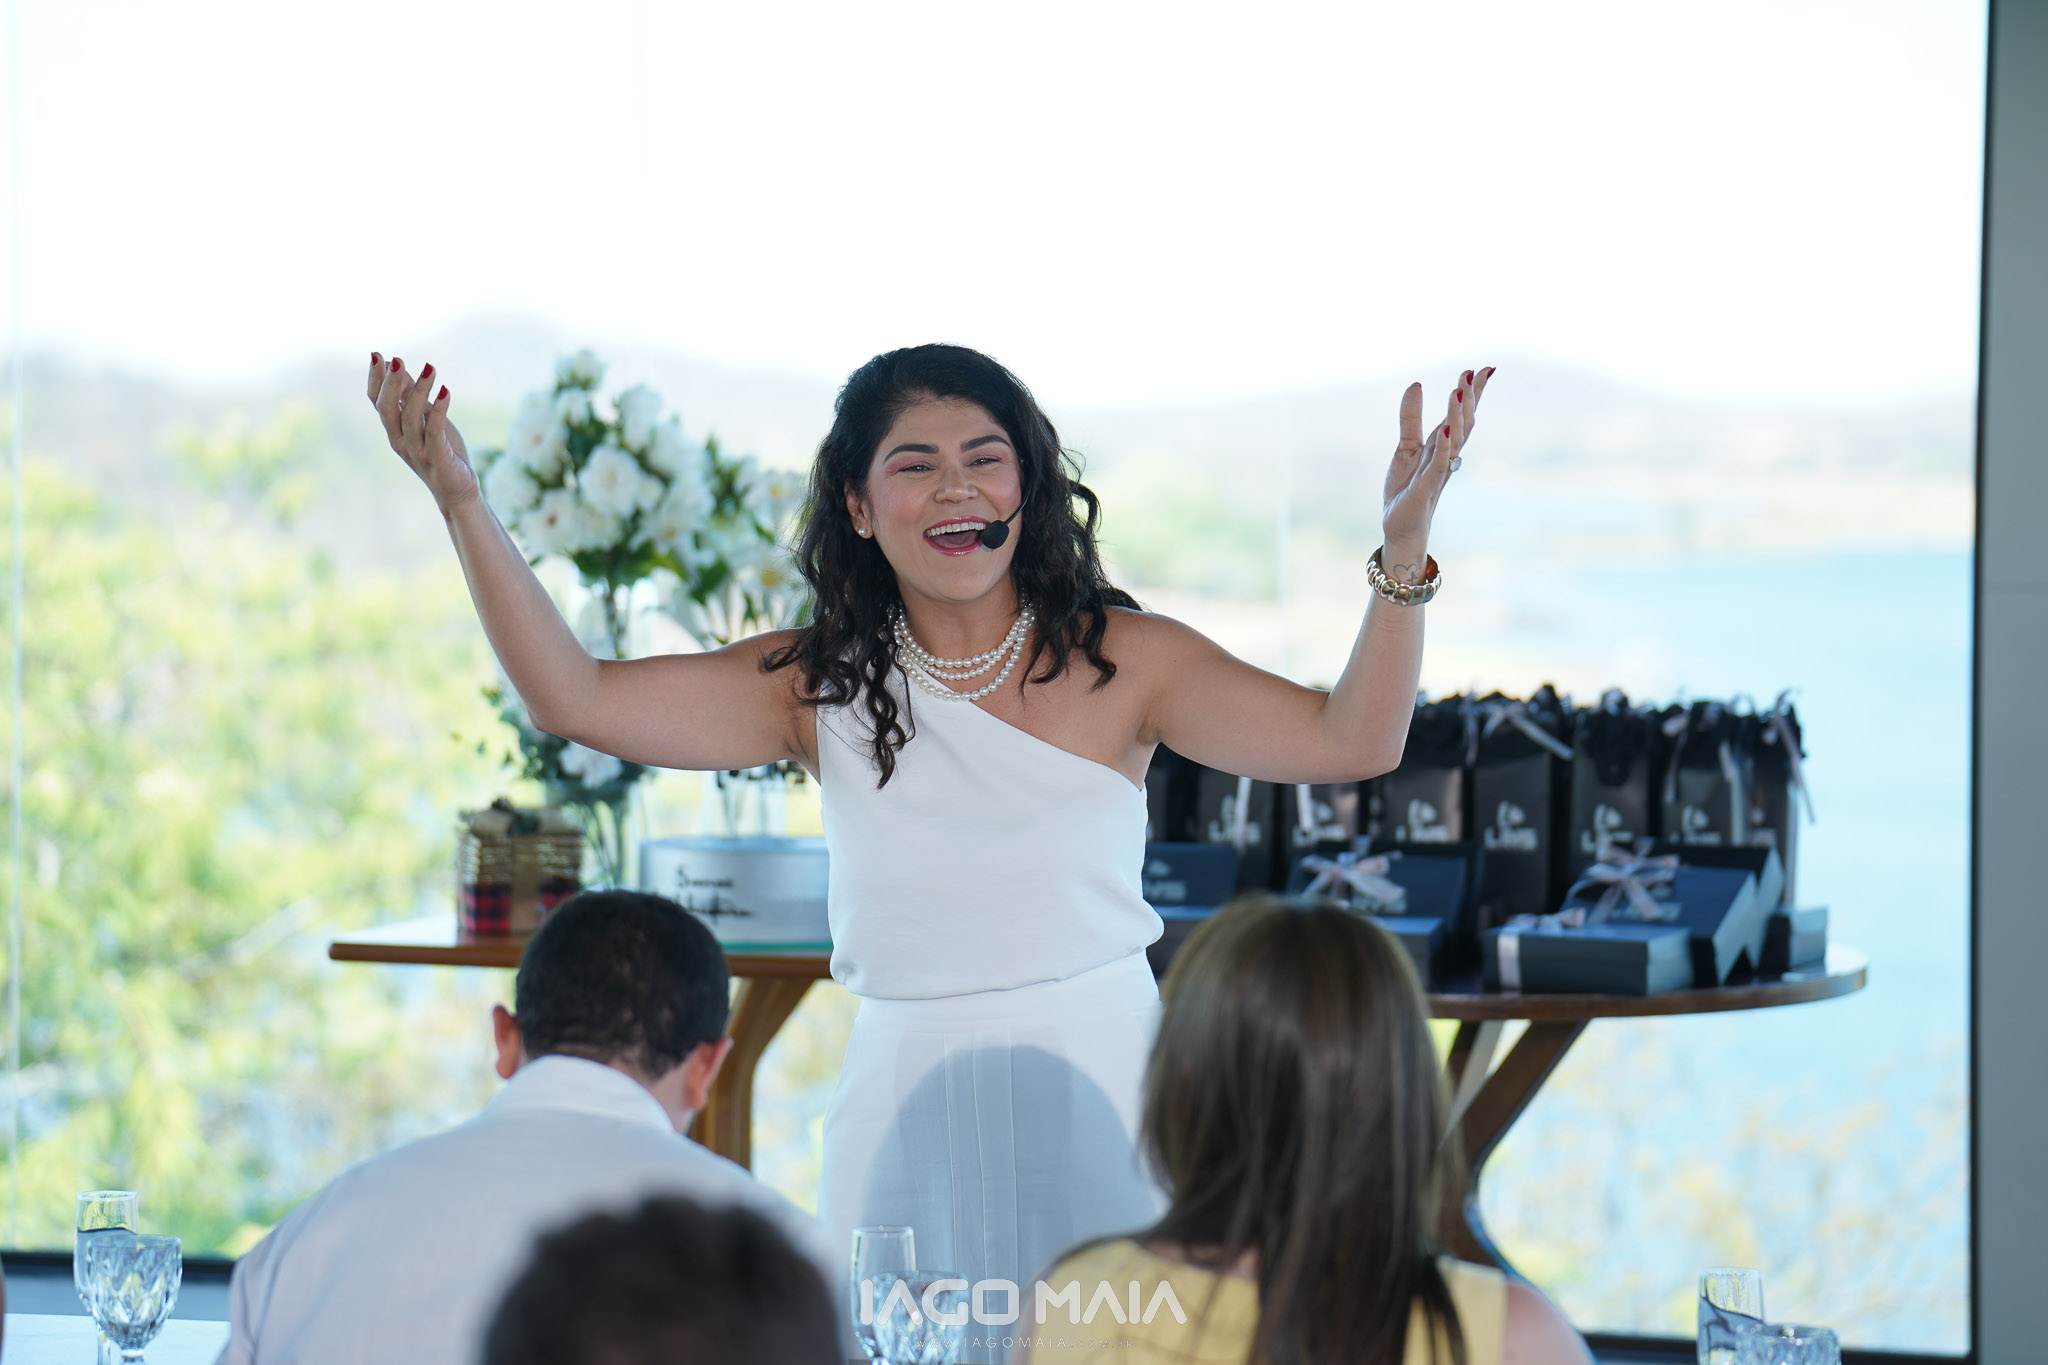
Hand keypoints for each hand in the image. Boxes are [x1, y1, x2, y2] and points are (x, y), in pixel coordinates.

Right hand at [368, 352, 478, 513]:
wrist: (457, 491)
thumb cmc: (442, 452)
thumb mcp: (426, 420)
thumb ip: (412, 398)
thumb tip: (398, 368)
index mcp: (394, 430)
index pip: (377, 402)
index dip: (375, 379)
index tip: (377, 355)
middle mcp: (400, 440)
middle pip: (387, 409)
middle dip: (390, 382)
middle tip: (397, 359)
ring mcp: (417, 450)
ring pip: (410, 417)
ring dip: (419, 390)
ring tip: (430, 368)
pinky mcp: (437, 458)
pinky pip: (434, 431)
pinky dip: (439, 410)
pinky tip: (446, 390)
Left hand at [1380, 365, 1491, 580]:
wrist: (1399, 525)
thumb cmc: (1406, 488)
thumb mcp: (1406, 446)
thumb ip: (1411, 417)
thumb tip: (1417, 383)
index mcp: (1443, 444)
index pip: (1462, 413)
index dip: (1474, 392)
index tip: (1485, 367)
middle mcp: (1447, 455)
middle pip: (1464, 422)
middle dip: (1470, 398)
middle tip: (1474, 371)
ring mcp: (1439, 470)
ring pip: (1454, 439)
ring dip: (1457, 415)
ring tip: (1459, 391)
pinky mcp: (1427, 486)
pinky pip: (1439, 465)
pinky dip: (1444, 448)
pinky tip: (1446, 431)